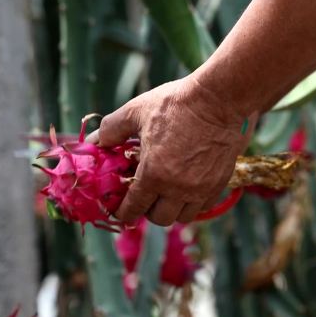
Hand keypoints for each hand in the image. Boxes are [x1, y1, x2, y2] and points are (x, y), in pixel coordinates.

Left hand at [89, 75, 255, 225]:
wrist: (220, 98)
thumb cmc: (176, 103)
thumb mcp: (136, 111)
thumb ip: (111, 130)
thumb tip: (95, 142)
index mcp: (154, 174)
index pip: (134, 207)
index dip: (123, 211)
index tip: (120, 210)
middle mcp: (178, 188)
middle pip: (160, 218)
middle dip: (148, 211)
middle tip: (144, 197)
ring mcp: (201, 188)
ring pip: (183, 217)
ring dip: (172, 209)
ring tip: (167, 193)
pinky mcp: (220, 182)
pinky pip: (204, 206)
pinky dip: (193, 202)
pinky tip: (188, 186)